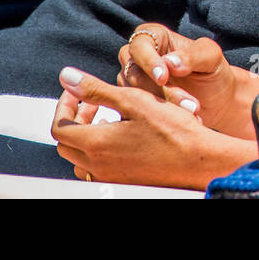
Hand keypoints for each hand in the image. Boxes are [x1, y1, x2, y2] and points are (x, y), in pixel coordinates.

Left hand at [53, 67, 256, 189]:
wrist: (198, 160)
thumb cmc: (172, 130)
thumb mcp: (134, 100)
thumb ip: (96, 89)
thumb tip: (68, 77)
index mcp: (97, 143)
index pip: (59, 126)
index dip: (64, 104)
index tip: (78, 91)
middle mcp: (98, 165)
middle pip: (66, 143)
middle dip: (74, 118)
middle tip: (92, 102)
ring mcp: (109, 177)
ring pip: (79, 158)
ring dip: (85, 136)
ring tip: (106, 118)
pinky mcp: (122, 182)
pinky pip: (96, 168)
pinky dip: (98, 151)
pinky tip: (121, 136)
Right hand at [117, 24, 258, 138]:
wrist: (217, 99)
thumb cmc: (212, 70)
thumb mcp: (211, 57)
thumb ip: (193, 55)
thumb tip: (170, 63)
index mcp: (154, 36)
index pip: (140, 45)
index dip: (149, 61)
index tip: (163, 78)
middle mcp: (137, 57)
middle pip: (134, 73)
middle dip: (161, 91)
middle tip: (191, 105)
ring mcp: (133, 81)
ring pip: (134, 96)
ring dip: (163, 107)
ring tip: (193, 114)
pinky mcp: (134, 104)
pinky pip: (135, 112)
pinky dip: (157, 119)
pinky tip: (181, 123)